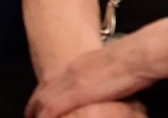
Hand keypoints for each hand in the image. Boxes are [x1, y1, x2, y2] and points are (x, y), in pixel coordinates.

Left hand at [25, 32, 165, 117]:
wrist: (139, 55)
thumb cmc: (135, 59)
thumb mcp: (114, 64)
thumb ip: (103, 74)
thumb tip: (106, 83)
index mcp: (82, 62)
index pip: (54, 79)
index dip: (43, 93)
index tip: (38, 104)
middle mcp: (72, 70)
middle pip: (44, 89)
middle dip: (34, 104)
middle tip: (29, 115)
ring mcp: (73, 81)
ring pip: (44, 99)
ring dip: (36, 111)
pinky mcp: (77, 93)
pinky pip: (51, 109)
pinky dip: (45, 116)